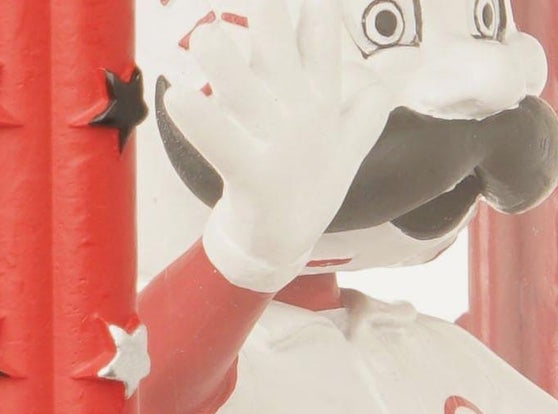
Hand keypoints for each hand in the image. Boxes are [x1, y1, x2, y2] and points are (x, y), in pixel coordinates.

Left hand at [164, 0, 393, 293]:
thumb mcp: (350, 144)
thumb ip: (366, 107)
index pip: (321, 34)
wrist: (285, 245)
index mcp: (322, 99)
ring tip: (204, 38)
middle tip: (251, 2)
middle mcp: (300, 114)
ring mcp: (276, 146)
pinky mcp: (251, 179)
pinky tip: (179, 98)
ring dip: (220, 56)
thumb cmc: (310, 184)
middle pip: (279, 46)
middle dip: (264, 12)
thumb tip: (379, 78)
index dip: (312, 6)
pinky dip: (200, 121)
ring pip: (247, 87)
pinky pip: (224, 145)